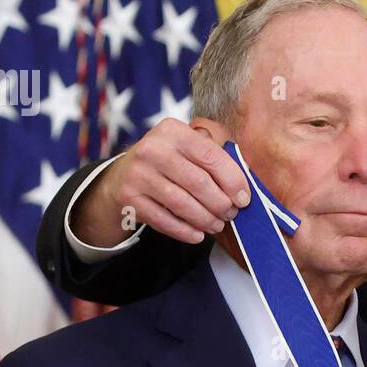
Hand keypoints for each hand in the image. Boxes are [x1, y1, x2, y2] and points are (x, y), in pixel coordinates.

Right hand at [69, 118, 250, 245]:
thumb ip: (214, 159)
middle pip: (198, 182)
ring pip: (181, 204)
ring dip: (205, 219)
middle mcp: (152, 149)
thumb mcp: (187, 148)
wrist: (123, 174)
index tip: (244, 199)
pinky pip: (163, 220)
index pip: (211, 156)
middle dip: (220, 203)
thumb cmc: (169, 162)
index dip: (233, 180)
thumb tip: (243, 189)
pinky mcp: (129, 198)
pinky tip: (197, 235)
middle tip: (230, 214)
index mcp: (173, 131)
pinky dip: (184, 231)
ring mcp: (138, 174)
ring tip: (216, 225)